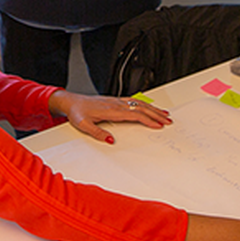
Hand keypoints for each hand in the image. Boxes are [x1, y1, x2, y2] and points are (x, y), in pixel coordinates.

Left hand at [48, 90, 171, 143]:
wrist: (71, 102)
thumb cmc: (77, 113)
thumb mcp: (83, 125)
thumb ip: (97, 133)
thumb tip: (110, 140)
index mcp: (111, 110)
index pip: (134, 114)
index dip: (148, 120)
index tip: (158, 125)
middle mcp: (115, 104)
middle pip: (141, 108)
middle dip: (156, 114)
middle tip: (168, 121)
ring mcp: (115, 101)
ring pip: (139, 103)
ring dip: (153, 108)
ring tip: (165, 114)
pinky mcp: (114, 100)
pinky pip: (133, 100)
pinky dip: (144, 104)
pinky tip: (149, 107)